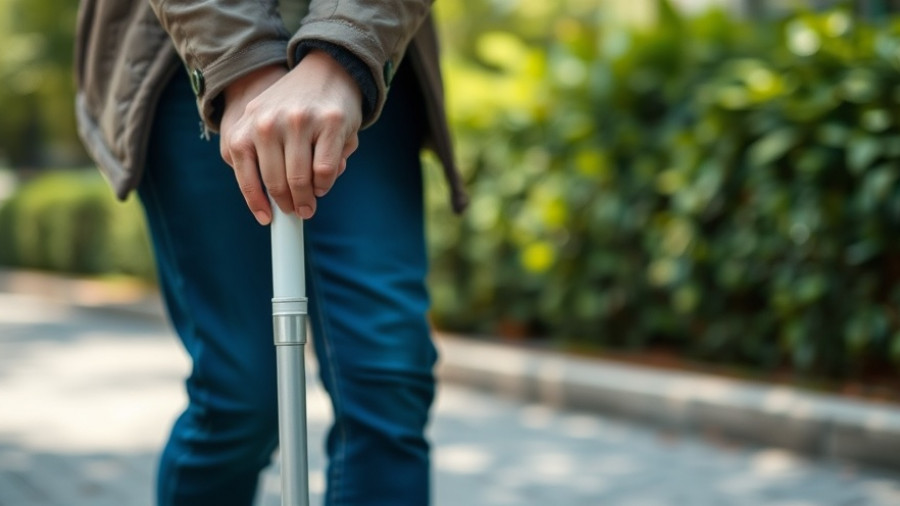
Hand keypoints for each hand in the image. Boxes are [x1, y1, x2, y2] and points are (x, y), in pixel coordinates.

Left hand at [219, 50, 362, 224]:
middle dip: (288, 205)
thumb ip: (258, 155)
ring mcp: (300, 122)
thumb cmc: (292, 105)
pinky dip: (325, 184)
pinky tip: (324, 184)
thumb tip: (268, 202)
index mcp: (248, 125)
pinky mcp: (329, 124)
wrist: (326, 69)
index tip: (268, 219)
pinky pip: (324, 171)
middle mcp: (269, 123)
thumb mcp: (262, 120)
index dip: (257, 203)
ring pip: (300, 180)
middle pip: (276, 183)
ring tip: (311, 201)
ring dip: (307, 199)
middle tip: (298, 211)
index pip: (246, 175)